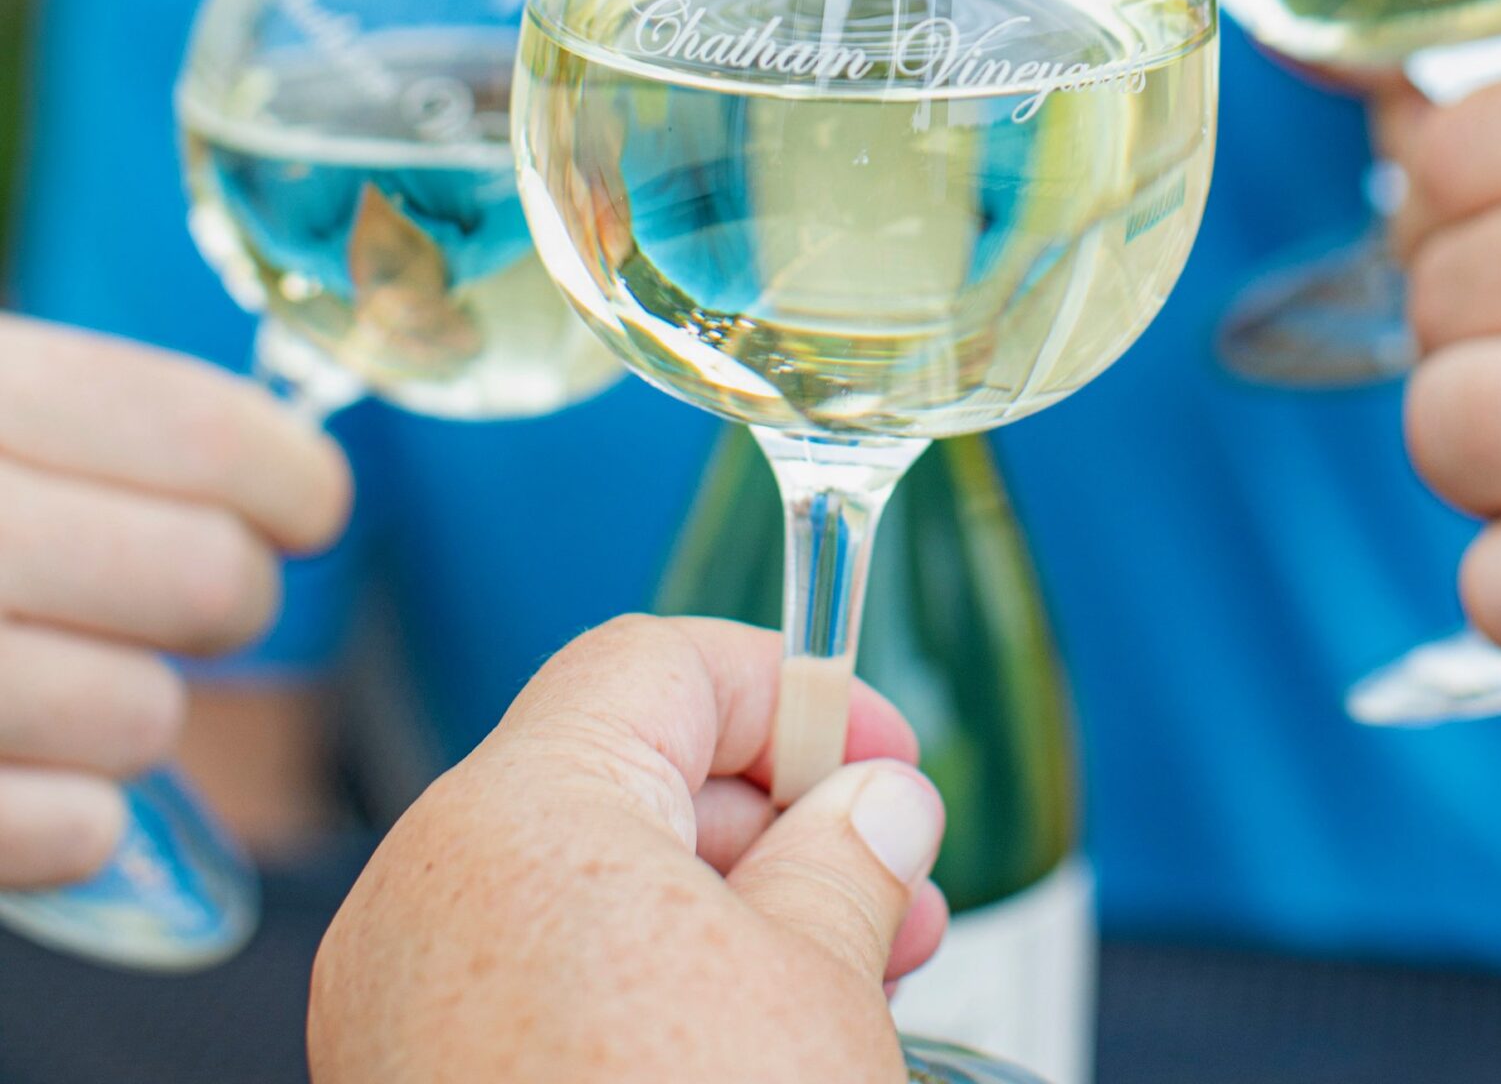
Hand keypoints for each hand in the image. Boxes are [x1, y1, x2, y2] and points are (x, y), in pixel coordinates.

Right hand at [0, 314, 350, 886]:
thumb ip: (96, 422)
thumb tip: (295, 478)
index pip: (199, 436)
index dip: (294, 479)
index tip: (308, 506)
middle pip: (205, 580)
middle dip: (230, 597)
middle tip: (195, 597)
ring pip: (145, 720)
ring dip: (141, 714)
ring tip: (80, 680)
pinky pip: (68, 834)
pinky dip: (80, 820)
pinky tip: (53, 784)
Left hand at [310, 616, 946, 1083]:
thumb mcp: (818, 986)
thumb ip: (848, 855)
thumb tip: (874, 805)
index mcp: (516, 815)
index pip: (655, 664)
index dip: (790, 692)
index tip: (880, 755)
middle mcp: (427, 890)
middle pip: (619, 771)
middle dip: (771, 817)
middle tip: (892, 882)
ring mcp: (401, 1001)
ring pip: (582, 882)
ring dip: (723, 904)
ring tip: (851, 973)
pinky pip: (535, 977)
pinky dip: (642, 982)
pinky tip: (749, 1042)